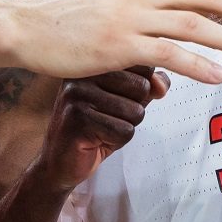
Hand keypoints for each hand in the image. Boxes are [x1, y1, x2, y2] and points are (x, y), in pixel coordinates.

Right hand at [15, 0, 221, 84]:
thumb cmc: (75, 22)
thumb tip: (188, 35)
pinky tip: (219, 76)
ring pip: (194, 23)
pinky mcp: (118, 45)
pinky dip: (198, 64)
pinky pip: (167, 54)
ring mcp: (131, 17)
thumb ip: (153, 13)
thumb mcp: (119, 5)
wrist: (29, 29)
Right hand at [39, 67, 168, 188]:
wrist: (60, 161)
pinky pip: (123, 131)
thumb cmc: (94, 127)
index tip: (116, 99)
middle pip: (142, 87)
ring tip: (100, 128)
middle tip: (106, 117)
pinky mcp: (77, 119)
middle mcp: (83, 72)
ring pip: (135, 111)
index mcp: (94, 61)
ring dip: (124, 127)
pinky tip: (95, 139)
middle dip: (133, 110)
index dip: (140, 90)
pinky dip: (116, 141)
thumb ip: (147, 86)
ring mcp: (77, 94)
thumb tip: (162, 84)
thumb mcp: (125, 101)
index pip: (143, 64)